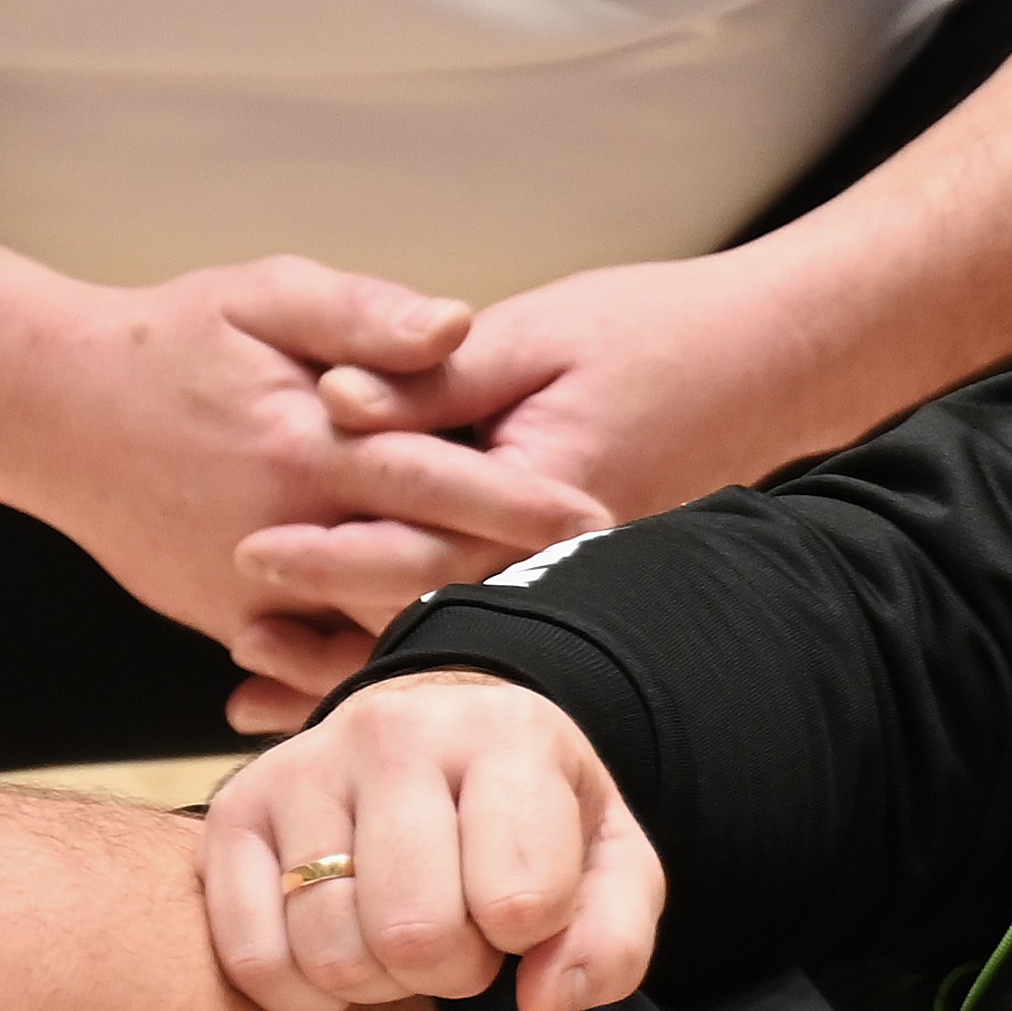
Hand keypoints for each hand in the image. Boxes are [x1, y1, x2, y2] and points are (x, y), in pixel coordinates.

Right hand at [11, 259, 613, 728]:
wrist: (51, 409)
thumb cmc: (171, 340)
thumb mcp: (267, 295)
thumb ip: (366, 314)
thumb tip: (456, 323)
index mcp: (307, 444)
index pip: (439, 478)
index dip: (523, 500)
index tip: (600, 515)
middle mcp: (285, 527)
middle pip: (422, 570)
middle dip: (514, 582)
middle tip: (603, 592)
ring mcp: (253, 589)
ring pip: (377, 629)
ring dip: (461, 635)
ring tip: (551, 640)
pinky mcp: (231, 624)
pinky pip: (322, 661)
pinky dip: (385, 670)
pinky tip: (459, 676)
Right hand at [200, 669, 664, 1010]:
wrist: (440, 734)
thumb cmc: (532, 817)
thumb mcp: (611, 864)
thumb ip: (612, 941)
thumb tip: (544, 1006)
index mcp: (507, 736)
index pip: (520, 901)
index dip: (529, 936)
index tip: (525, 908)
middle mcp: (395, 734)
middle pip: (415, 935)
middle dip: (451, 967)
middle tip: (462, 930)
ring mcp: (302, 767)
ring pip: (332, 952)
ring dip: (379, 981)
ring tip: (402, 930)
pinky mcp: (233, 810)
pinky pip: (252, 957)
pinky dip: (301, 992)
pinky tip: (340, 954)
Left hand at [253, 244, 875, 636]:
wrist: (772, 359)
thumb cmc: (658, 333)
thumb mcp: (539, 333)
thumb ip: (436, 375)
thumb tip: (336, 398)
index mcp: (549, 500)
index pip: (423, 542)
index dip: (329, 550)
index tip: (248, 553)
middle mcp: (564, 560)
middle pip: (429, 608)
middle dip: (328, 623)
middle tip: (238, 630)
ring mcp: (576, 576)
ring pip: (453, 628)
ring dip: (361, 653)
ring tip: (266, 677)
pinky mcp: (576, 573)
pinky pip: (485, 616)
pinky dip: (415, 636)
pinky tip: (351, 662)